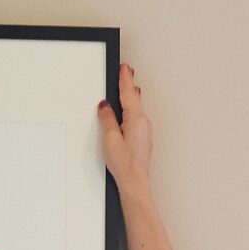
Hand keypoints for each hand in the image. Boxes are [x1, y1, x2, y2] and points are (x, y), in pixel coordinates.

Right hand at [98, 61, 152, 194]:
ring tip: (129, 85)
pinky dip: (132, 109)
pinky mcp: (142, 138)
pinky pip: (137, 118)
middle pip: (134, 98)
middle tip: (127, 71)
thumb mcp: (110, 138)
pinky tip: (129, 110)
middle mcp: (143, 122)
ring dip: (131, 96)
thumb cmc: (125, 164)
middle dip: (129, 84)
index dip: (124, 78)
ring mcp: (144, 131)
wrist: (135, 182)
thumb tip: (105, 106)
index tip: (123, 67)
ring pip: (136, 108)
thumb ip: (107, 119)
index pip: (128, 93)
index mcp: (135, 118)